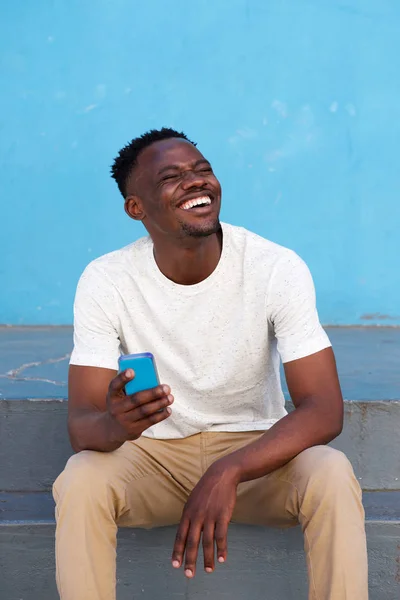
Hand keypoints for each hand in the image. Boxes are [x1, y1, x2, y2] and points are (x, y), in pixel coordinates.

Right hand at [106, 369, 172, 442]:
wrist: (112, 429)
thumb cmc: (121, 406)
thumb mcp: (119, 397)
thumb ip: (131, 388)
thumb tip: (153, 381)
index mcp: (112, 396)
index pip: (115, 385)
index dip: (122, 378)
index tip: (132, 371)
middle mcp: (116, 409)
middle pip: (136, 399)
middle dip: (153, 393)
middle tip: (166, 388)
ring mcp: (124, 420)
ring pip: (145, 411)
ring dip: (159, 404)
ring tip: (170, 398)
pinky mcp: (133, 430)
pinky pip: (149, 421)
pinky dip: (160, 415)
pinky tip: (168, 410)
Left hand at [171, 460, 239, 577]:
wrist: (221, 475)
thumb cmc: (206, 489)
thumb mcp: (193, 500)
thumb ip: (190, 516)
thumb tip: (186, 532)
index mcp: (187, 513)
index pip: (180, 536)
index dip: (177, 551)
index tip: (175, 565)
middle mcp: (197, 516)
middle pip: (192, 542)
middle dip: (190, 560)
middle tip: (189, 575)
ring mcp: (210, 516)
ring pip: (207, 542)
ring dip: (208, 558)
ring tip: (209, 570)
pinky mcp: (222, 515)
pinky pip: (221, 535)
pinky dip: (222, 548)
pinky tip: (223, 558)